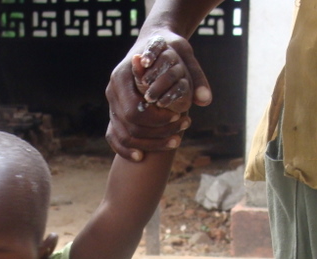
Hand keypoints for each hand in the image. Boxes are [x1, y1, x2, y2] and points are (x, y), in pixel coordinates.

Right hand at [106, 30, 211, 160]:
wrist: (153, 44)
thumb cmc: (168, 49)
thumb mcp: (183, 55)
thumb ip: (195, 77)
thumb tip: (206, 100)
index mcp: (122, 75)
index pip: (135, 110)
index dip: (157, 120)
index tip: (179, 118)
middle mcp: (112, 91)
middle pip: (130, 126)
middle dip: (157, 134)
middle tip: (181, 133)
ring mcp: (111, 104)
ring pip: (124, 135)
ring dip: (149, 144)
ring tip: (176, 141)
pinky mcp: (114, 114)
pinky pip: (114, 138)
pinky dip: (126, 150)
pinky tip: (142, 157)